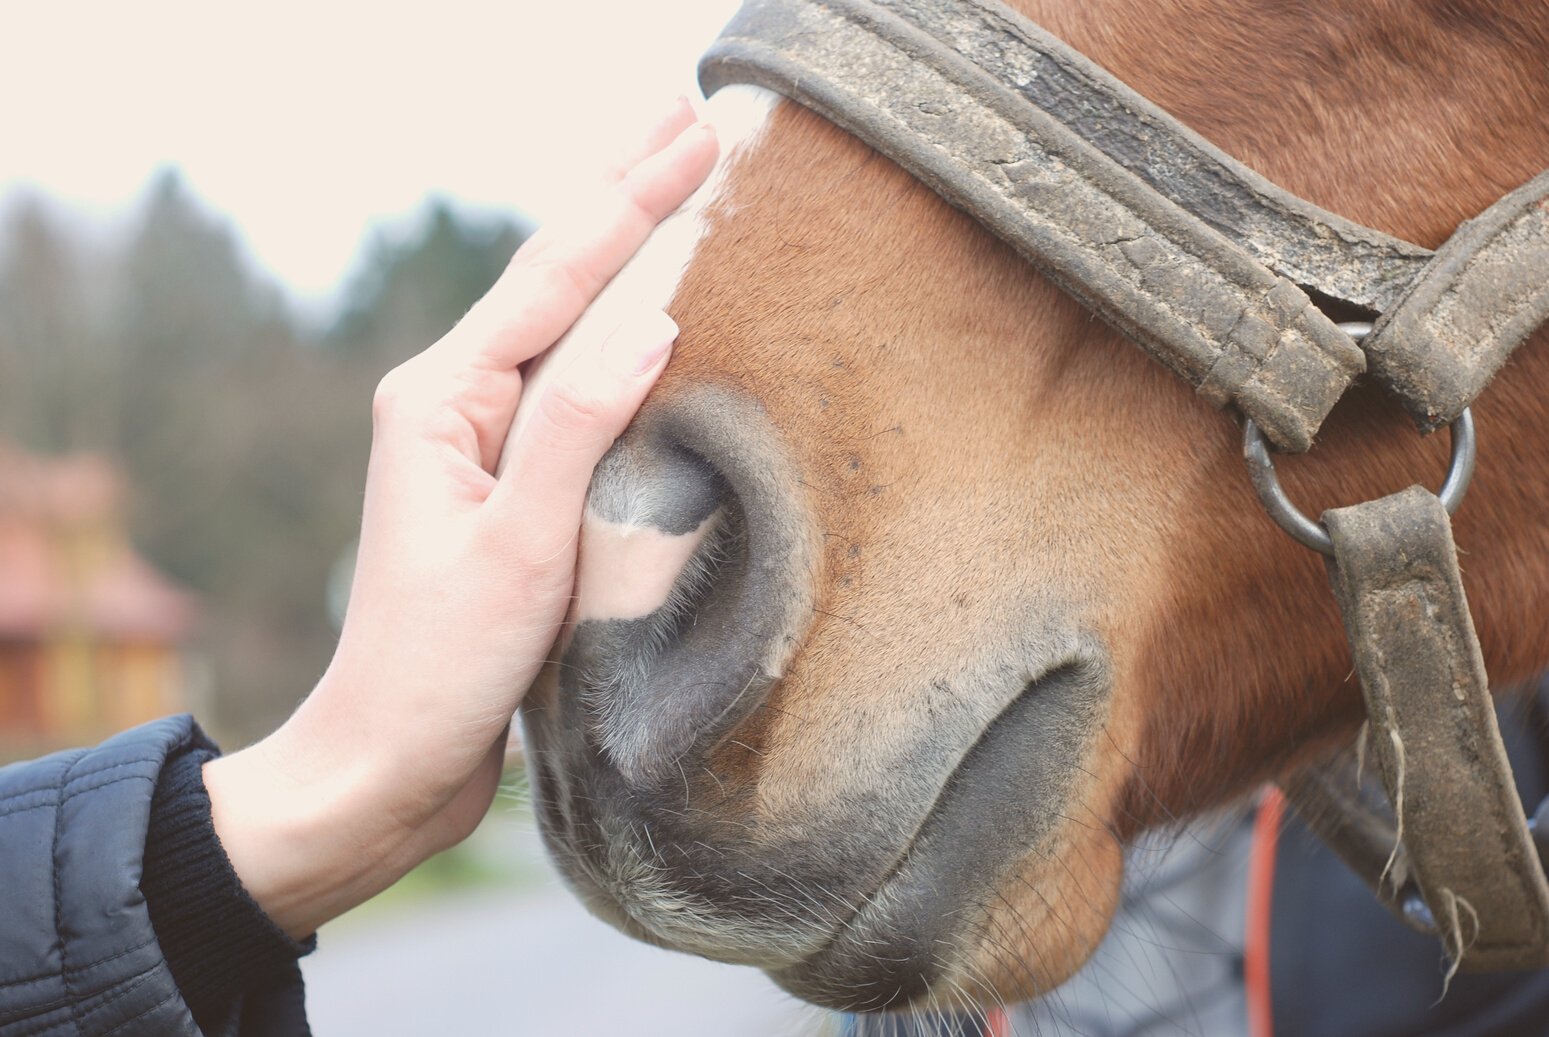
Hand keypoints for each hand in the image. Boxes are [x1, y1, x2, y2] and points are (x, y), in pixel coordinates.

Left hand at [202, 99, 718, 937]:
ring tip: (665, 183)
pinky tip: (642, 312)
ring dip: (618, 248)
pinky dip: (613, 328)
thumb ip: (577, 428)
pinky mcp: (504, 484)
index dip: (632, 199)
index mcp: (443, 400)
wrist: (387, 760)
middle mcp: (454, 402)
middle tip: (682, 116)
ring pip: (561, 320)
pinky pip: (569, 383)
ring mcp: (478, 441)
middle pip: (551, 273)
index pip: (556, 275)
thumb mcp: (518, 548)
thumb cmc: (439, 665)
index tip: (698, 133)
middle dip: (620, 192)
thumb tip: (654, 318)